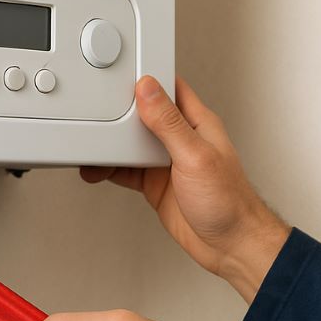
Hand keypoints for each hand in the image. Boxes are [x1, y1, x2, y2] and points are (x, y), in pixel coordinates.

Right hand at [82, 76, 290, 302]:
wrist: (230, 246)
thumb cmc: (229, 202)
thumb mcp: (195, 156)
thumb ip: (169, 123)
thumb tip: (148, 90)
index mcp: (196, 124)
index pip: (169, 89)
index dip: (147, 79)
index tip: (121, 74)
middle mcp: (180, 140)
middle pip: (143, 116)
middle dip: (119, 113)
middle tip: (96, 112)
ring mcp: (166, 162)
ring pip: (130, 144)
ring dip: (110, 145)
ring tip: (90, 146)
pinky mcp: (155, 183)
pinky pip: (125, 170)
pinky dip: (109, 169)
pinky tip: (97, 169)